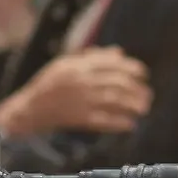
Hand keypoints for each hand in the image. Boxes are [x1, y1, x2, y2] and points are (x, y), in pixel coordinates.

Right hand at [2, 46, 150, 134]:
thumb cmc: (49, 84)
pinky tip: (130, 125)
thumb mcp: (66, 63)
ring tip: (143, 108)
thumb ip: (93, 57)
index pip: (113, 64)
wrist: (29, 108)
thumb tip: (119, 52)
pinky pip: (103, 121)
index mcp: (79, 65)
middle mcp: (82, 81)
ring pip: (114, 101)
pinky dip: (119, 123)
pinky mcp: (78, 119)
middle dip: (137, 89)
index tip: (143, 74)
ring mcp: (81, 101)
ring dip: (132, 105)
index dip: (132, 68)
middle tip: (147, 95)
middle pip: (117, 83)